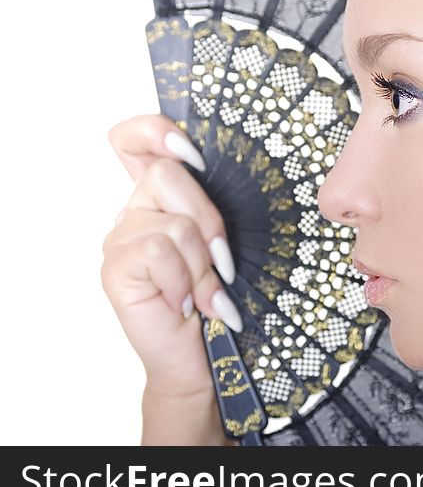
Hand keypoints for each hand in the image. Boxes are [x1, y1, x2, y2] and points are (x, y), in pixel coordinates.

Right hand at [101, 114, 241, 398]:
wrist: (206, 355)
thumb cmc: (220, 296)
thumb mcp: (225, 243)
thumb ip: (217, 207)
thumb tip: (243, 172)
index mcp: (160, 198)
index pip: (133, 140)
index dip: (155, 131)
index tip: (192, 152)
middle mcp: (135, 211)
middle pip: (168, 175)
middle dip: (209, 220)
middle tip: (222, 264)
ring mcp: (120, 238)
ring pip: (174, 223)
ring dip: (202, 265)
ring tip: (205, 294)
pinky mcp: (115, 267)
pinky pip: (159, 251)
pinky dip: (185, 282)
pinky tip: (187, 305)